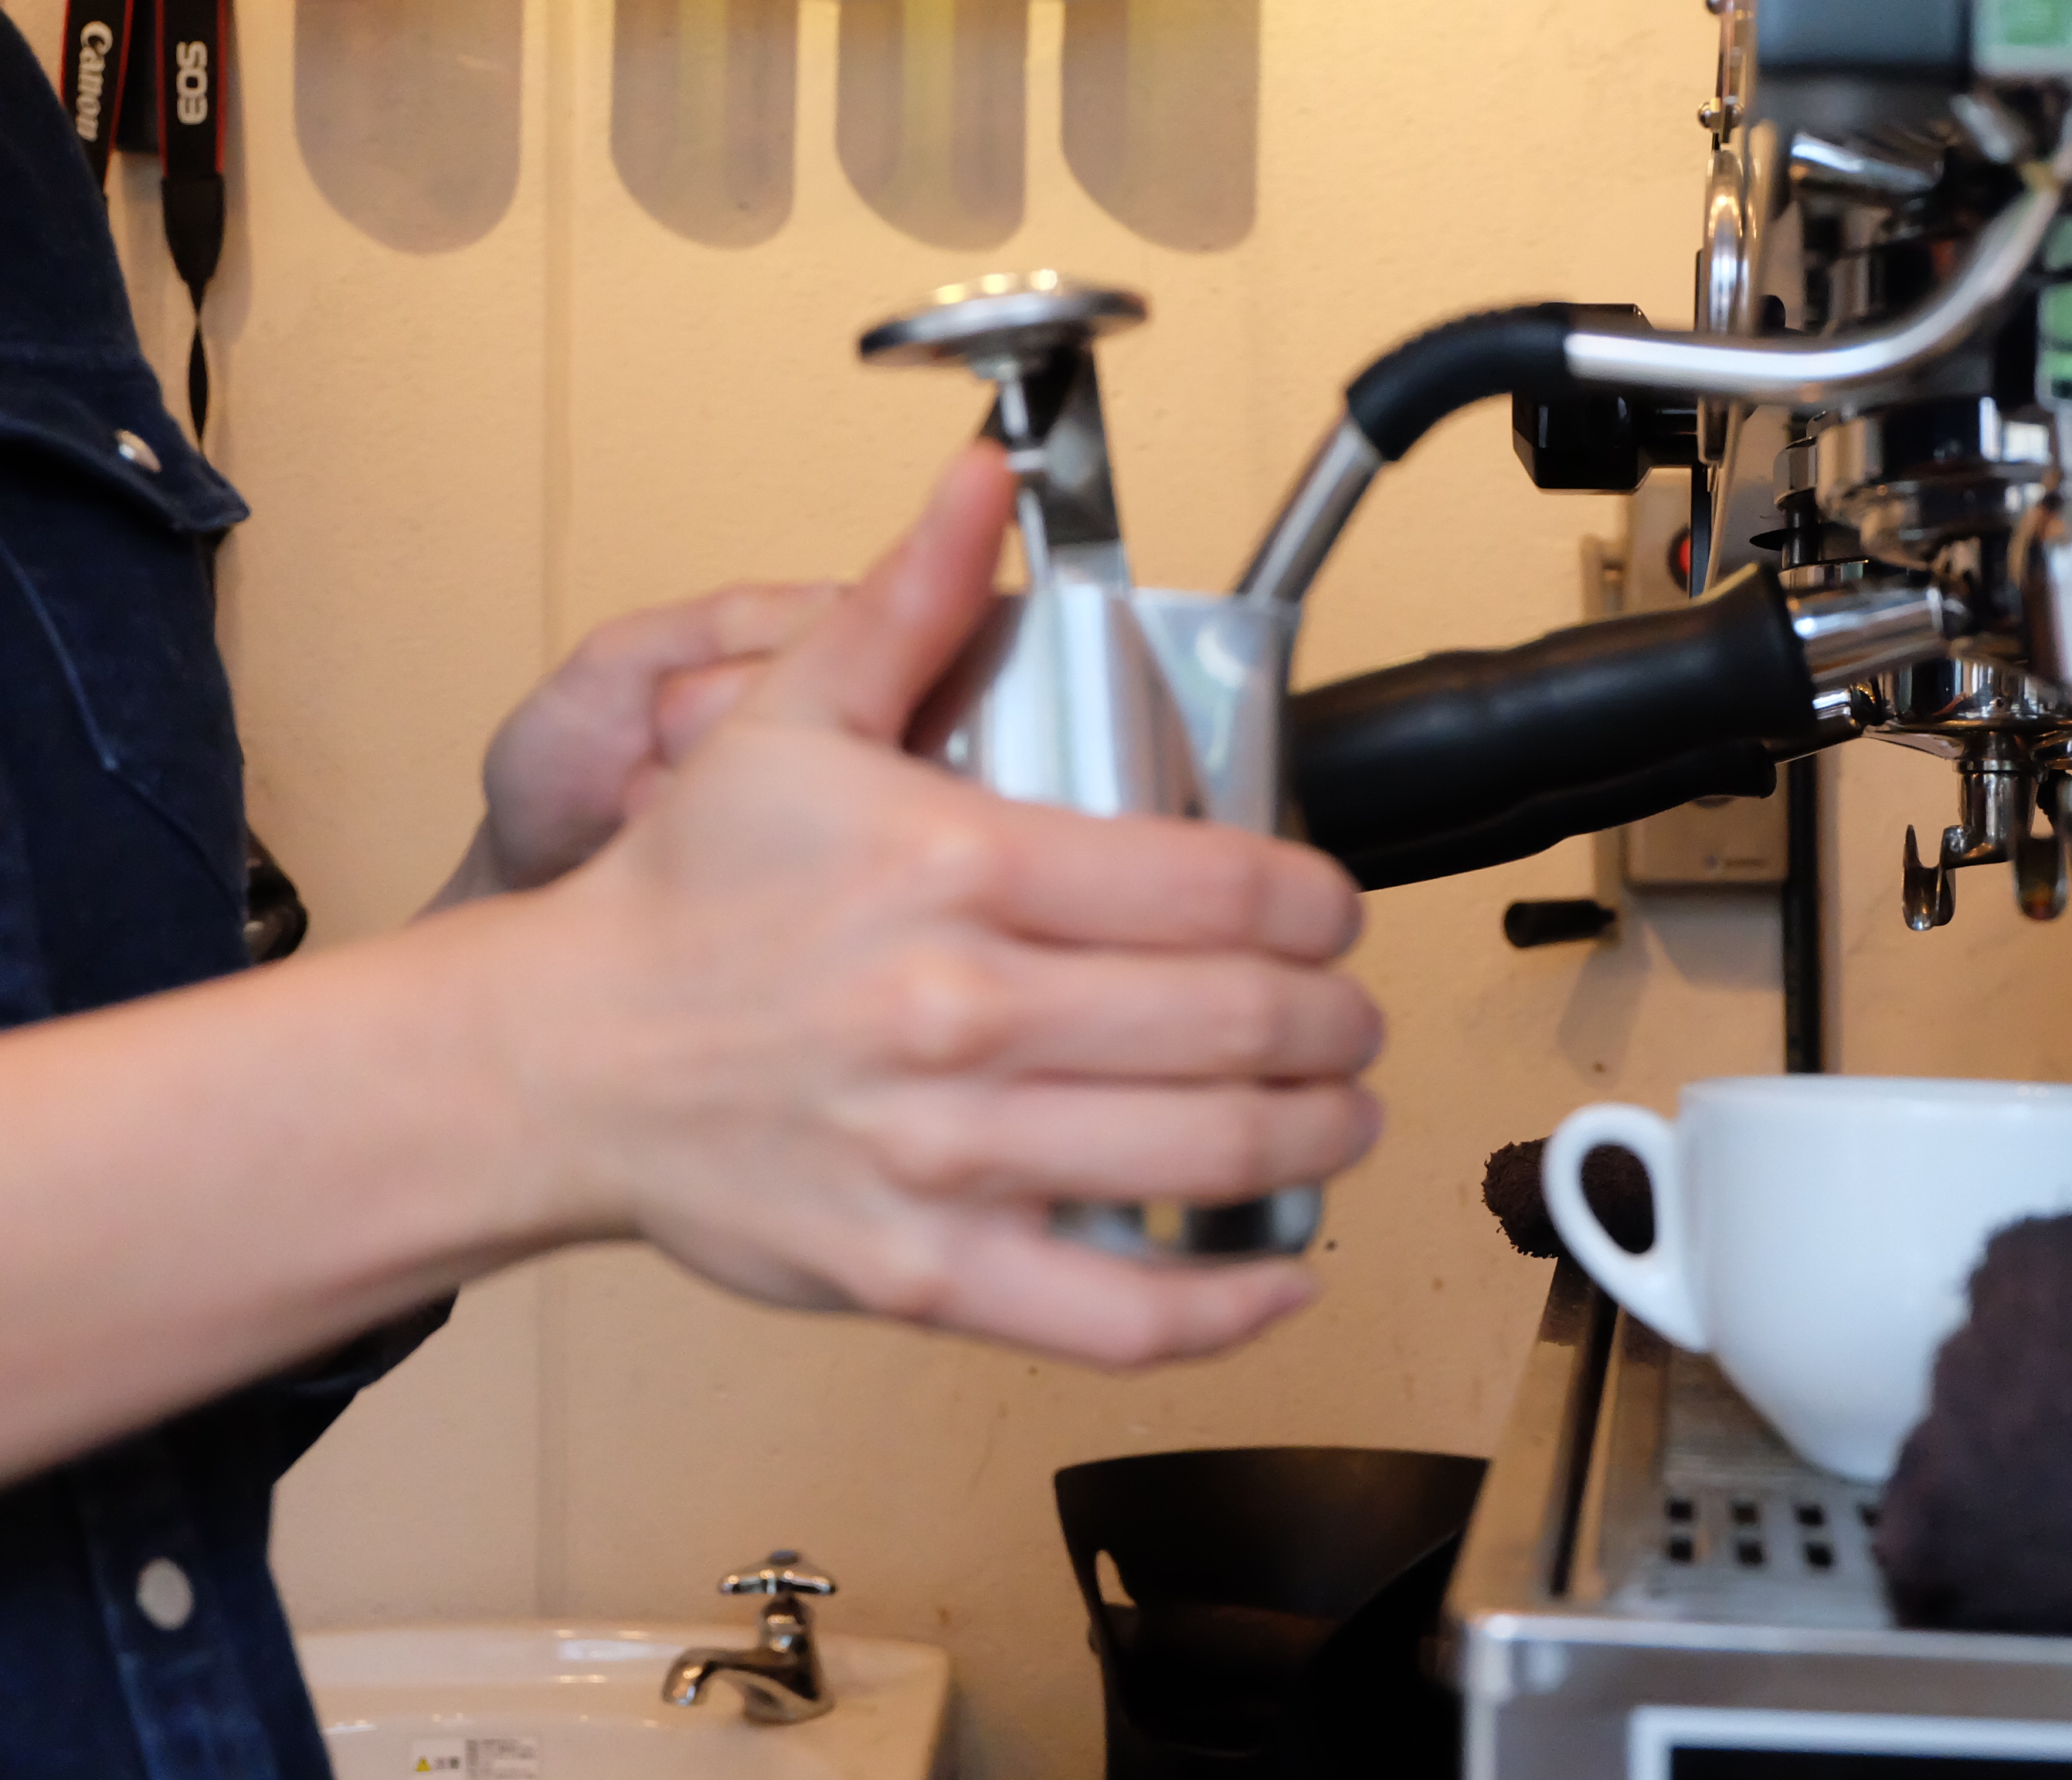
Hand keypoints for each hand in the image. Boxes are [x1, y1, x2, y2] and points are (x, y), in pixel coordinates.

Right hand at [483, 444, 1381, 1364]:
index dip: (1317, 903)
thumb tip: (981, 483)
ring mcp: (948, 1156)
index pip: (1216, 885)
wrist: (563, 1059)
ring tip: (1342, 1113)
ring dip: (1319, 1138)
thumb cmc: (681, 901)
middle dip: (1337, 1021)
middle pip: (1240, 1022)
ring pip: (1209, 1158)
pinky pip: (1116, 1316)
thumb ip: (905, 599)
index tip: (1330, 911)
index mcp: (957, 868)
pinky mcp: (922, 1273)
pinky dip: (1228, 1308)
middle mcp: (966, 1014)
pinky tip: (1283, 1276)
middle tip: (1349, 1017)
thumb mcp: (783, 716)